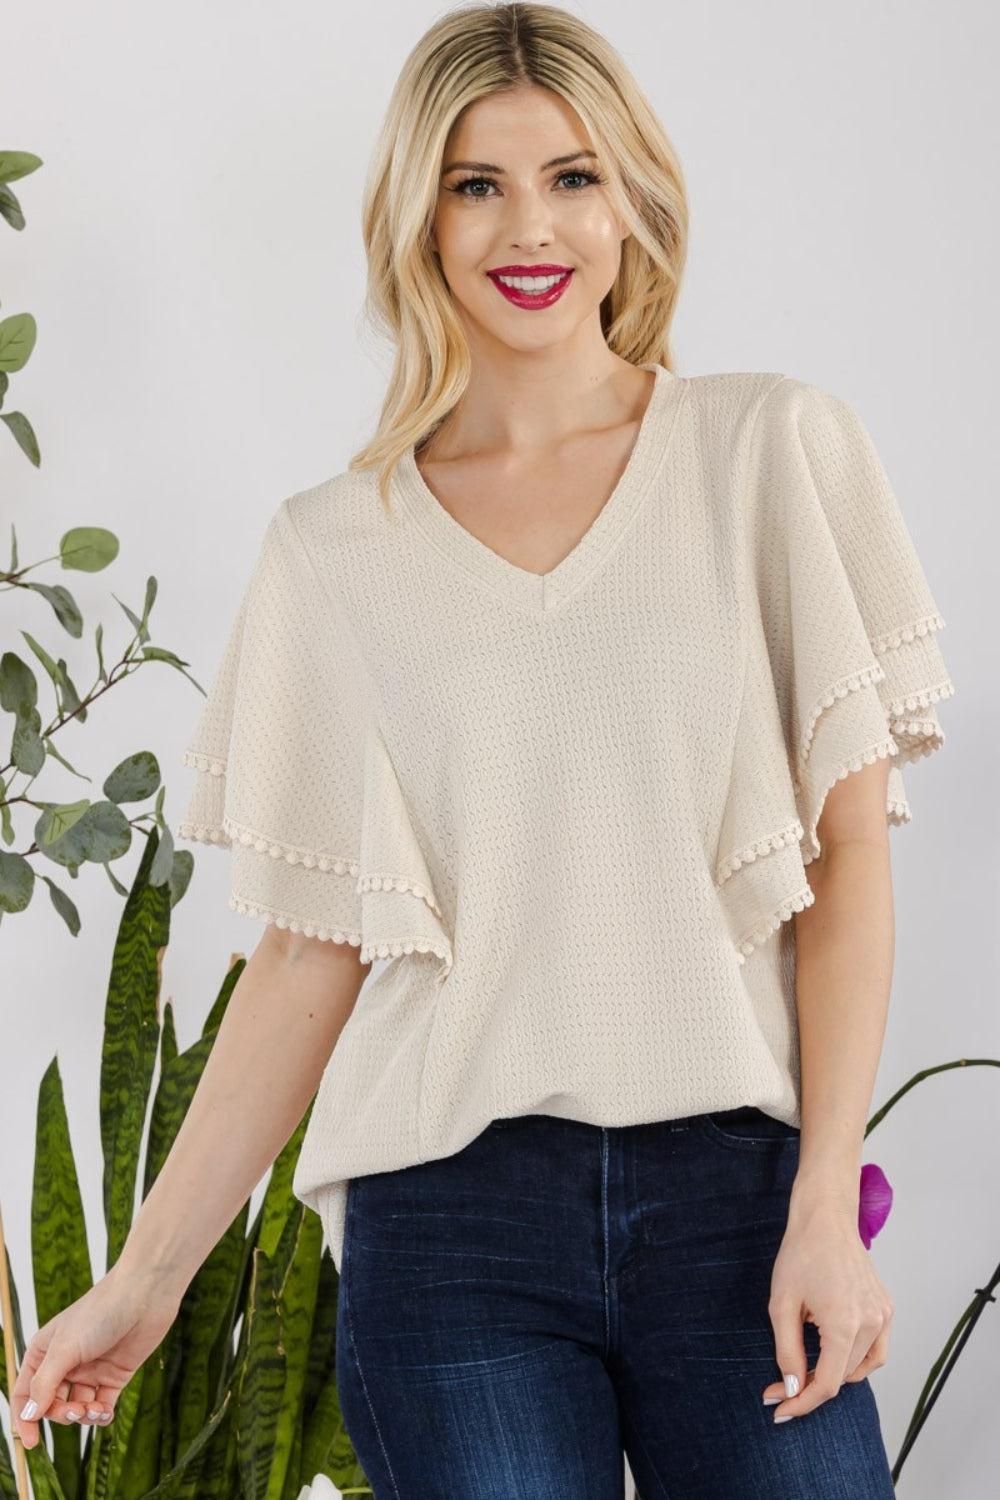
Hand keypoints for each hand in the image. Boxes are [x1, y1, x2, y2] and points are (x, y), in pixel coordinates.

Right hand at [10, 1263, 181, 1449]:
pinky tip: (104, 1412)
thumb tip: (29, 1415)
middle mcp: (65, 1364)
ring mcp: (90, 1371)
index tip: (31, 1442)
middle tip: (75, 1411)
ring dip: (82, 1416)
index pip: (26, 1393)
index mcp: (44, 1352)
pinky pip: (101, 1407)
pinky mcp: (114, 1376)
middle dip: (61, 1415)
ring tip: (93, 1409)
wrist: (145, 1295)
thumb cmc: (100, 1312)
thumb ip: (45, 1383)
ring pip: (77, 1409)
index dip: (24, 1419)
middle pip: (51, 1405)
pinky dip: (100, 1415)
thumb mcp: (66, 1348)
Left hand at [762, 1194, 893, 1421]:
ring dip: (834, 1374)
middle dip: (809, 1387)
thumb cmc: (800, 1255)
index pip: (826, 1384)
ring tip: (807, 1365)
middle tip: (779, 1385)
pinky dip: (857, 1361)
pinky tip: (835, 1353)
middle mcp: (871, 1324)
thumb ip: (787, 1351)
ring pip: (861, 1368)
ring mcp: (884, 1316)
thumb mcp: (781, 1304)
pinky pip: (876, 1351)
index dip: (801, 1402)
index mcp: (844, 1324)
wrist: (826, 1219)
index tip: (779, 1409)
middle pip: (841, 1377)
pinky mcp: (887, 1309)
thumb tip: (793, 1389)